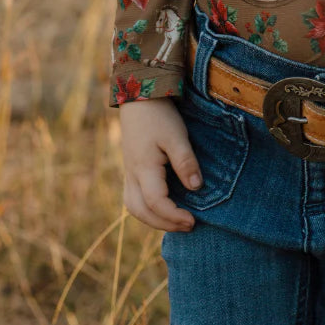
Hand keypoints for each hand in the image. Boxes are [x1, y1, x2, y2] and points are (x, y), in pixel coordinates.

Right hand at [119, 97, 201, 231]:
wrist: (139, 98)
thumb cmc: (159, 116)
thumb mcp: (177, 136)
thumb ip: (185, 162)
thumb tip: (196, 188)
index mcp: (143, 168)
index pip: (156, 203)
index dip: (174, 216)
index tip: (193, 220)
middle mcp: (132, 175)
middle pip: (141, 212)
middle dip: (164, 224)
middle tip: (188, 225)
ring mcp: (129, 173)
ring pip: (134, 208)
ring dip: (154, 220)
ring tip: (176, 221)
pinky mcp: (130, 169)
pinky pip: (134, 198)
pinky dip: (148, 210)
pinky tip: (164, 207)